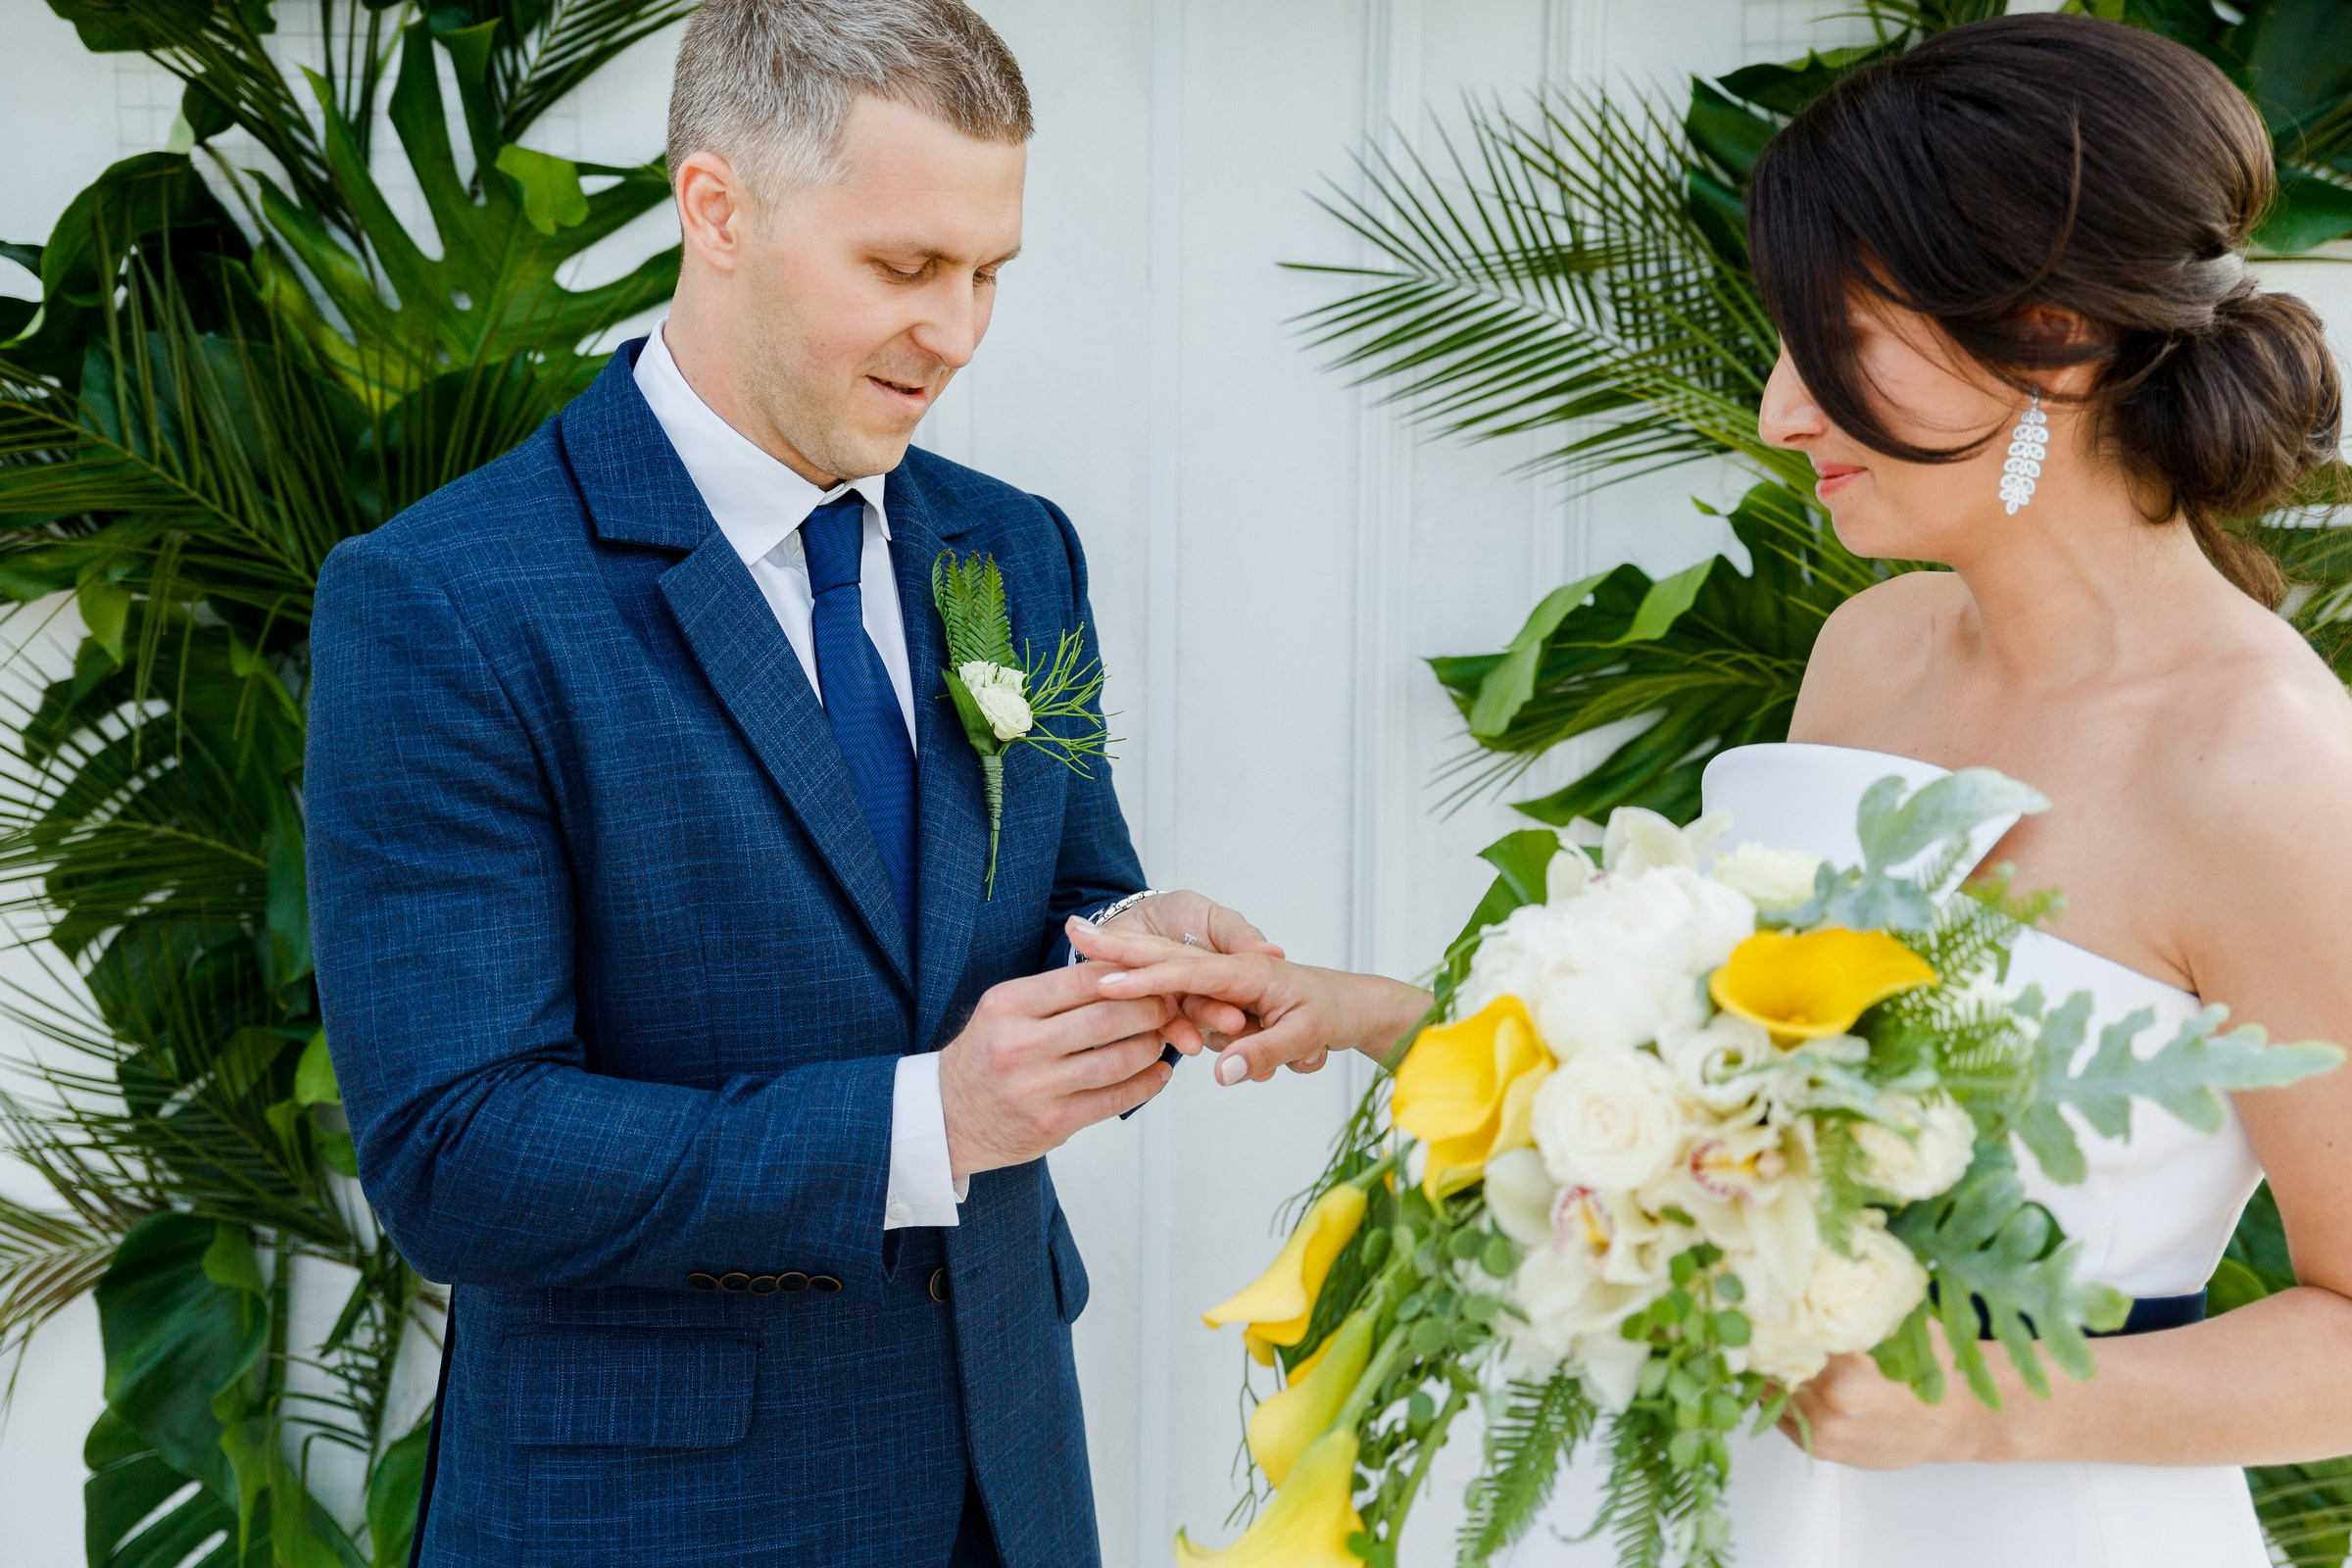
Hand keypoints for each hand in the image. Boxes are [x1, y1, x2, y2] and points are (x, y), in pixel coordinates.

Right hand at [938, 963, 1180, 1178]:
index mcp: (1008, 1005)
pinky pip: (1113, 1100)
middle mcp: (1019, 1044)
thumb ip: (1056, 993)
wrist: (944, 1117)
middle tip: (1168, 1005)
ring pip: (1117, 1060)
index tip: (1151, 975)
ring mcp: (1035, 1088)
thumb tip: (1124, 971)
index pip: (1084, 978)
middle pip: (1107, 1017)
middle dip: (1150, 1009)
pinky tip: (1157, 1073)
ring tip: (1163, 1038)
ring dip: (1152, 1046)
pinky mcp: (1051, 1124)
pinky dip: (1146, 1084)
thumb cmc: (985, 1056)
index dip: (1129, 975)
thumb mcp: (1004, 1011)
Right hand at [1069, 919, 1430, 1084]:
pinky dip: (1156, 989)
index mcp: (1245, 972)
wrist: (1352, 1006)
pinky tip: (1122, 970)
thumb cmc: (1331, 1013)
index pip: (1184, 974)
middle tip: (1074, 929)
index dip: (1142, 980)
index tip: (1104, 980)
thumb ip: (1261, 1053)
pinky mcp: (1221, 994)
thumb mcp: (1303, 1038)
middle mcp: (1228, 969)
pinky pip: (1184, 995)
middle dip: (1118, 945)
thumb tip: (1221, 1073)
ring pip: (1170, 978)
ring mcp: (1222, 980)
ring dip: (1135, 962)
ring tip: (1083, 938)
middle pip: (1163, 958)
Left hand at [1778, 1320, 2003, 1468]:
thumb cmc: (1938, 1370)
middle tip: (1758, 1322)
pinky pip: (1784, 1420)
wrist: (1965, 1418)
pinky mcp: (1827, 1451)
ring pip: (1771, 1396)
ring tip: (1771, 1348)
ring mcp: (1827, 1433)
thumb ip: (1850, 1308)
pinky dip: (1782, 1399)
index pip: (1783, 1341)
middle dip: (1767, 1345)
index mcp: (1846, 1373)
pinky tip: (1791, 1378)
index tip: (1759, 1302)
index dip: (1770, 1320)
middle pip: (1772, 1369)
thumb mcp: (1896, 1324)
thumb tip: (1807, 1274)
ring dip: (1771, 1373)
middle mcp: (1831, 1407)